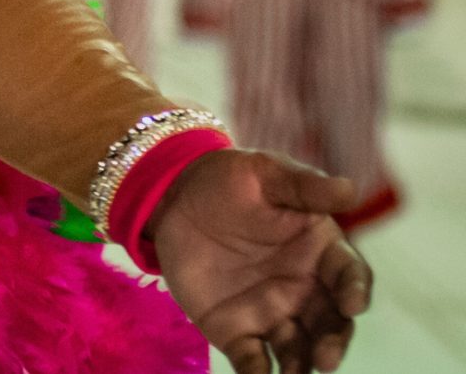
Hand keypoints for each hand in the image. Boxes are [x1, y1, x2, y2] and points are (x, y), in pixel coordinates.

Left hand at [153, 149, 370, 373]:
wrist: (174, 195)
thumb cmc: (230, 181)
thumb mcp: (266, 173)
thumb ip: (304, 187)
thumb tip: (350, 189)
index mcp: (320, 252)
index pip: (348, 276)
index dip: (354, 290)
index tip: (351, 303)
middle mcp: (304, 290)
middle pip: (329, 323)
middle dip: (332, 342)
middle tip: (326, 359)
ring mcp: (270, 312)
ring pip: (297, 348)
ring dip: (301, 366)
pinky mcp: (234, 328)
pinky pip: (250, 357)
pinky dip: (256, 372)